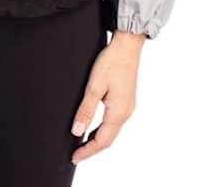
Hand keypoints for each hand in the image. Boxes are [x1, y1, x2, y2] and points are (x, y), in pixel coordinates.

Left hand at [70, 29, 145, 164]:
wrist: (128, 45)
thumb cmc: (112, 61)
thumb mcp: (95, 86)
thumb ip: (86, 110)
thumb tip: (77, 131)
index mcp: (118, 112)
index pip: (102, 141)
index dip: (87, 151)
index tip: (75, 157)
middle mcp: (125, 112)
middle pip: (108, 139)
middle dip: (92, 148)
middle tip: (77, 153)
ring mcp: (127, 106)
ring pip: (112, 130)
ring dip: (98, 138)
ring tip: (82, 142)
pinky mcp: (126, 99)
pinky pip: (114, 121)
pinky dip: (103, 128)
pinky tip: (95, 125)